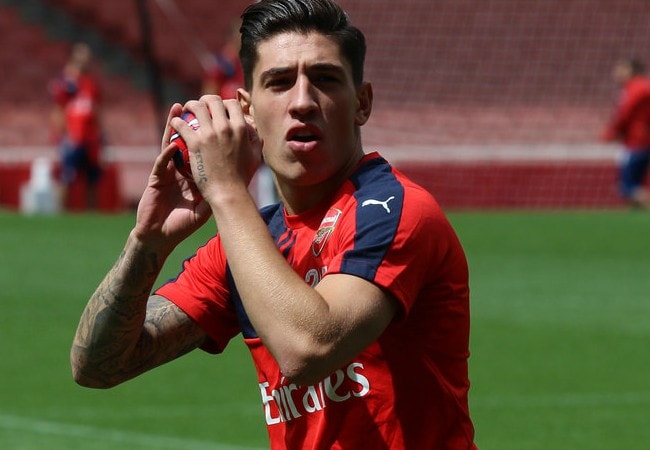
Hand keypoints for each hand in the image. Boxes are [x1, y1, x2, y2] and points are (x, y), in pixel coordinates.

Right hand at [132, 103, 211, 251]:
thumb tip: (241, 179)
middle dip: (193, 122)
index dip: (210, 134)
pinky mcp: (156, 178)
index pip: (203, 148)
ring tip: (179, 110)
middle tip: (201, 105)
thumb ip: (218, 192)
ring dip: (174, 126)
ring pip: (171, 143)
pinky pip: (162, 163)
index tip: (221, 118)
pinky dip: (168, 154)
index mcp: (194, 173)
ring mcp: (168, 172)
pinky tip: (173, 146)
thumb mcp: (205, 208)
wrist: (161, 236)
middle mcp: (181, 169)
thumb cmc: (183, 224)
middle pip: (188, 140)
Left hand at [170, 95, 262, 204]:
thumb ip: (255, 141)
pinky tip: (175, 124)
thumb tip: (254, 130)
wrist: (228, 193)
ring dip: (189, 105)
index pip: (231, 104)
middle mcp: (225, 127)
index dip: (224, 103)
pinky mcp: (195, 143)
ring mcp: (210, 134)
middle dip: (205, 100)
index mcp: (240, 128)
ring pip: (196, 107)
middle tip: (199, 106)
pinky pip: (181, 125)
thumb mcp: (255, 157)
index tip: (218, 109)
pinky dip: (177, 122)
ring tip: (185, 111)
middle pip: (213, 100)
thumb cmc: (242, 178)